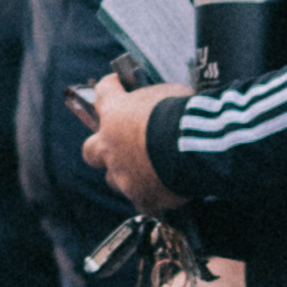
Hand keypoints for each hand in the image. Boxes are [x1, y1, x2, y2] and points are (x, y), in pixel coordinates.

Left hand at [79, 72, 169, 204]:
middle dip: (101, 148)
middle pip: (91, 150)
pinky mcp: (142, 197)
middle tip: (118, 144)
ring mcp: (123, 175)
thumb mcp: (170, 92)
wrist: (196, 146)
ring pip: (114, 179)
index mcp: (115, 113)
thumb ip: (156, 100)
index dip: (111, 88)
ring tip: (148, 171)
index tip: (117, 84)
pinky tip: (166, 193)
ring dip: (127, 174)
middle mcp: (110, 146)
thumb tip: (162, 102)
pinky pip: (144, 201)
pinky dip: (152, 197)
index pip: (103, 92)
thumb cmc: (182, 113)